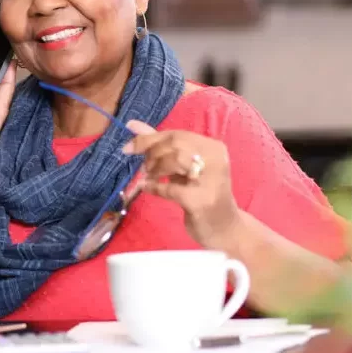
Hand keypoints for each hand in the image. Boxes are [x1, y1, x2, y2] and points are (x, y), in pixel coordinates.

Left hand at [123, 121, 239, 245]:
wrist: (224, 228)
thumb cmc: (200, 193)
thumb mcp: (182, 167)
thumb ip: (158, 144)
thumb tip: (131, 125)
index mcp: (212, 147)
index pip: (176, 135)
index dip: (148, 139)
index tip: (127, 148)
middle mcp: (216, 159)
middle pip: (176, 144)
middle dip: (153, 154)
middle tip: (145, 168)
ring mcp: (211, 180)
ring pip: (176, 160)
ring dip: (156, 169)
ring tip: (150, 177)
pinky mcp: (202, 200)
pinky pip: (171, 188)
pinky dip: (155, 187)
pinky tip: (148, 188)